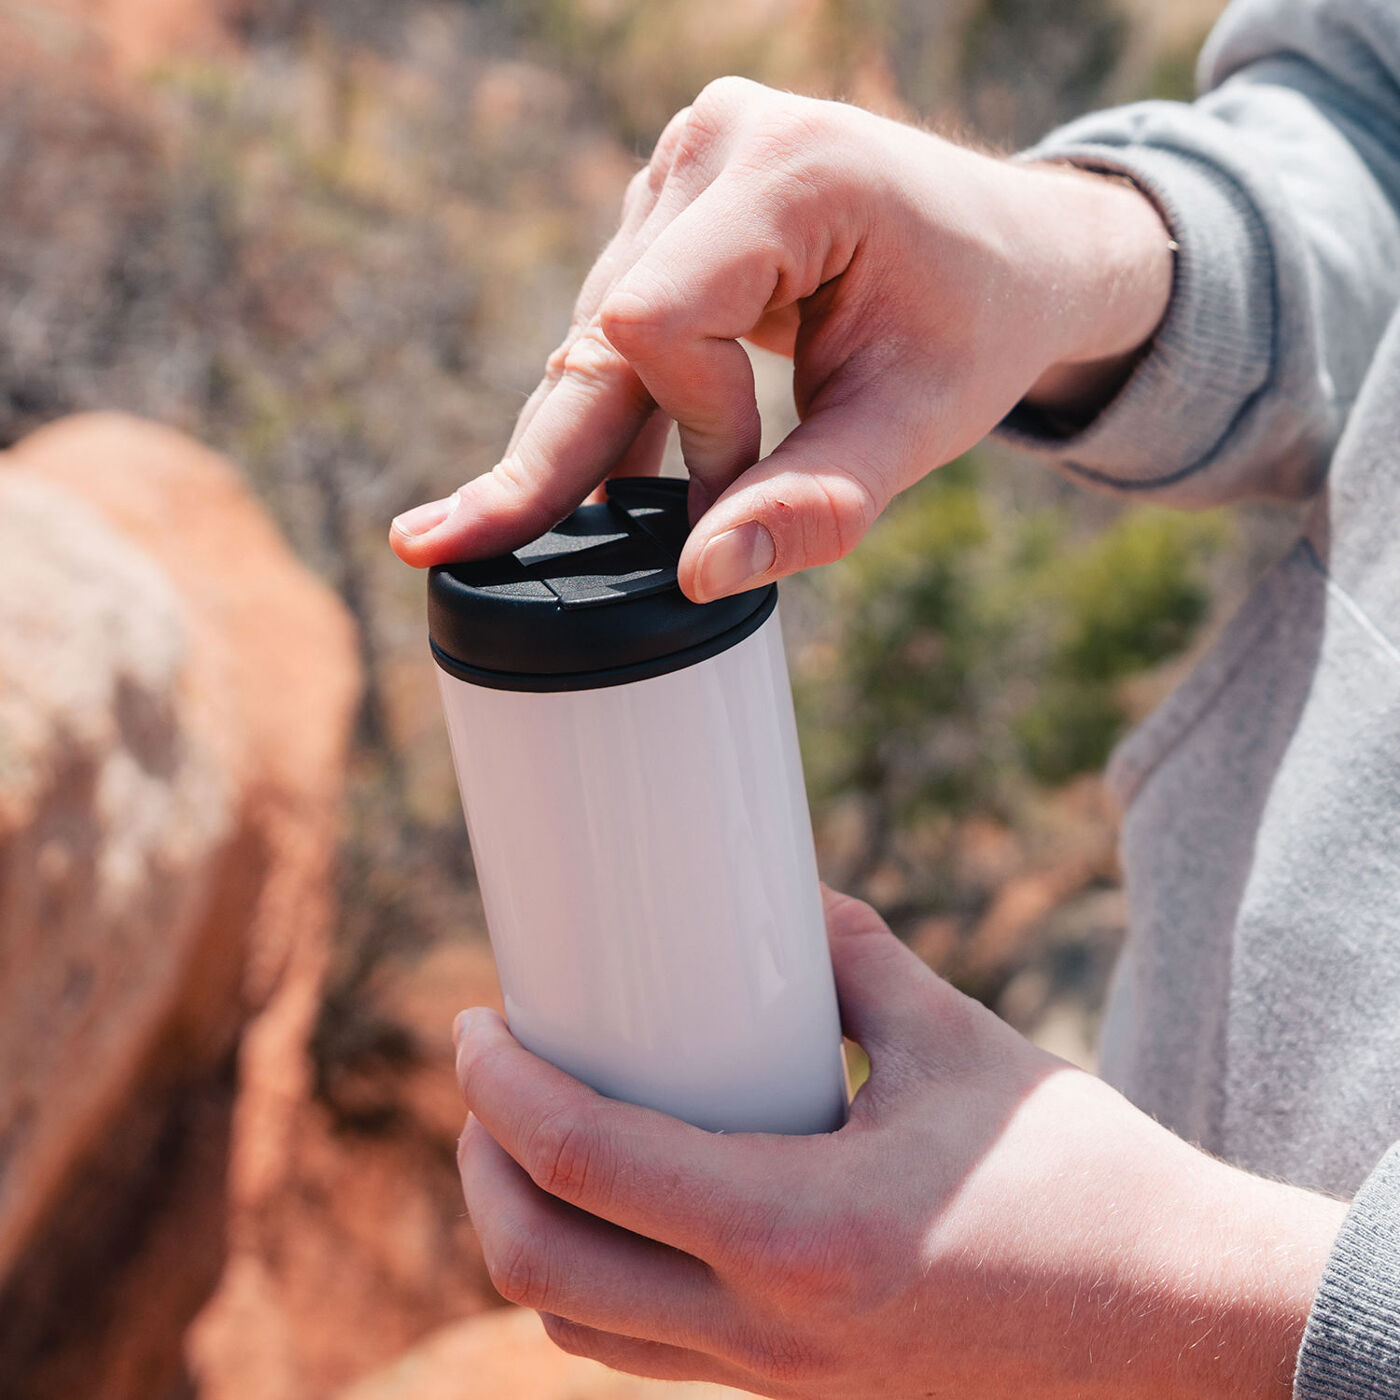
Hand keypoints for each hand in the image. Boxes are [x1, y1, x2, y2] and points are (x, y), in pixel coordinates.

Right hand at [392, 77, 1171, 600]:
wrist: (1008, 255)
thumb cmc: (978, 329)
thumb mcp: (921, 423)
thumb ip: (818, 502)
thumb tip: (698, 581)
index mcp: (791, 172)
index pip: (661, 317)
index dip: (690, 424)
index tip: (745, 480)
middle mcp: (715, 149)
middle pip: (603, 327)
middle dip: (546, 458)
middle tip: (431, 547)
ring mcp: (682, 173)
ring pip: (597, 338)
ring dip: (601, 442)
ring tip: (540, 524)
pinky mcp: (669, 214)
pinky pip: (616, 327)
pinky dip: (617, 411)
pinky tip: (584, 484)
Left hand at [454, 887, 1344, 1398]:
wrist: (1178, 1323)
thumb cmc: (1078, 1177)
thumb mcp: (955, 1043)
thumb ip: (853, 963)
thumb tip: (786, 902)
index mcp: (797, 1235)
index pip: (584, 1166)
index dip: (497, 1089)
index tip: (472, 1025)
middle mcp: (767, 1331)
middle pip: (543, 1270)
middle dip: (479, 1169)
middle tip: (485, 1078)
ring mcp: (777, 1379)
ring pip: (581, 1328)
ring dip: (524, 1232)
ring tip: (529, 1139)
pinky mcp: (800, 1392)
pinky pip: (648, 1351)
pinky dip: (594, 1280)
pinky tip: (622, 1208)